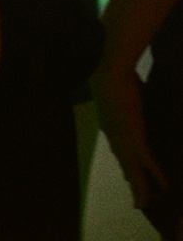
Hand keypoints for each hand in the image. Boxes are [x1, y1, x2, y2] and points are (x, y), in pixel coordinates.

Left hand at [93, 68, 167, 209]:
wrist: (110, 69)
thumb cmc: (114, 72)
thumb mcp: (119, 89)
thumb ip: (126, 96)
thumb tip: (131, 90)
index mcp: (109, 124)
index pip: (118, 151)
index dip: (124, 165)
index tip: (127, 176)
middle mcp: (114, 136)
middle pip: (125, 166)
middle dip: (131, 183)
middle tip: (138, 201)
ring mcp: (124, 139)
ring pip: (134, 171)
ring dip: (141, 189)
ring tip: (144, 205)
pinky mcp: (135, 138)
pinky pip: (147, 162)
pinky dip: (156, 174)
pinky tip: (166, 185)